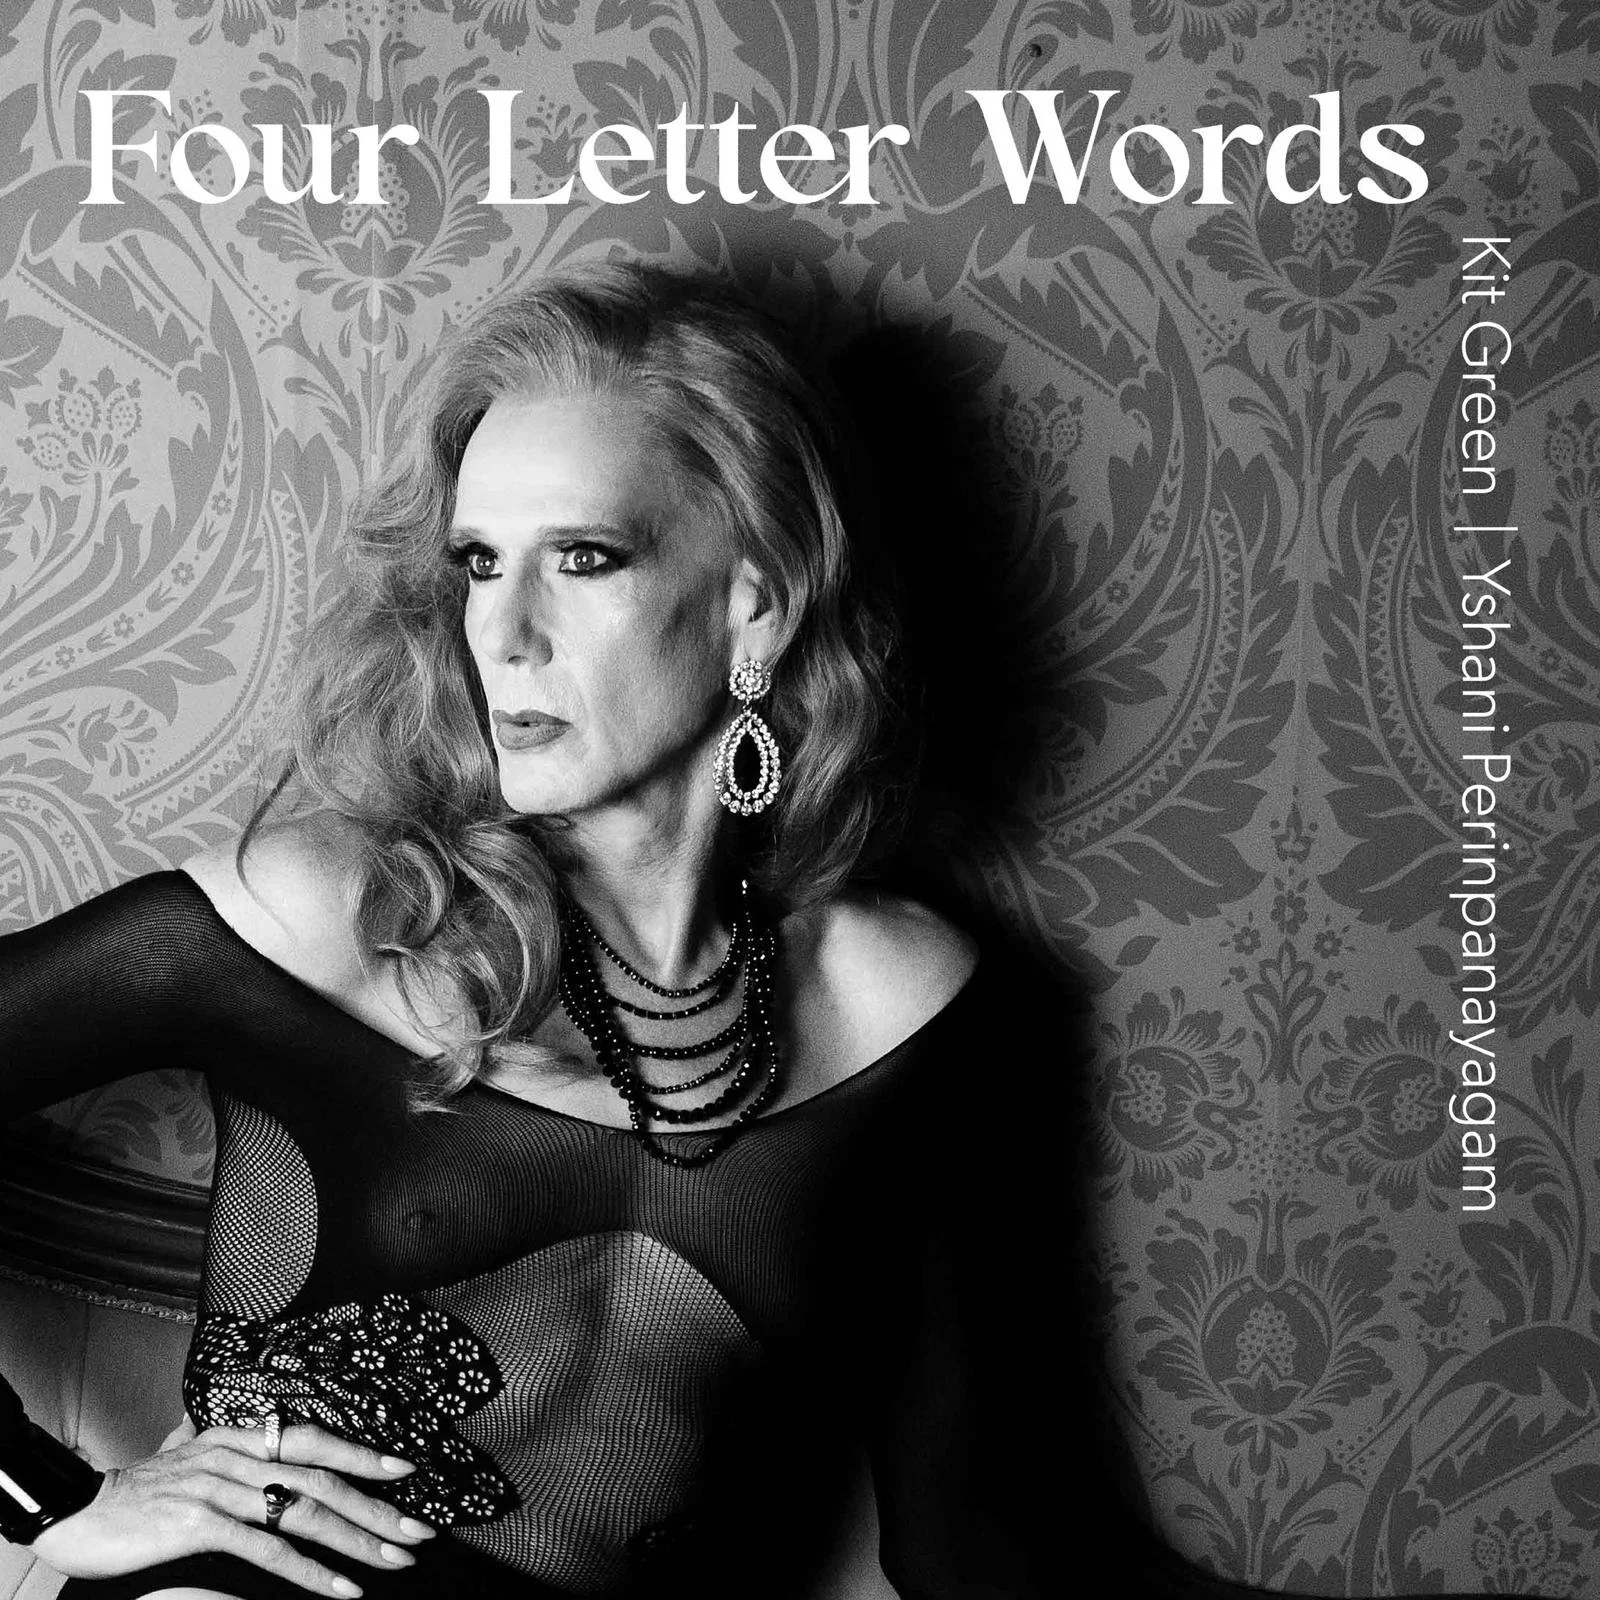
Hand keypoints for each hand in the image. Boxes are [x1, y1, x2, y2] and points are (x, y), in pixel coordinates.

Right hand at [30, 1420, 436, 1597]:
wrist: (73, 1508)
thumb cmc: (134, 1493)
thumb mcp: (189, 1459)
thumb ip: (227, 1450)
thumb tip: (261, 1439)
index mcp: (237, 1435)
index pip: (314, 1439)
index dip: (363, 1453)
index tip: (407, 1469)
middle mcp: (234, 1453)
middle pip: (321, 1477)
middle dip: (377, 1505)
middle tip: (419, 1529)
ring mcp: (218, 1486)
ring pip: (303, 1511)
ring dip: (356, 1540)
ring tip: (394, 1560)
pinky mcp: (199, 1523)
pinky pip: (267, 1549)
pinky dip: (310, 1570)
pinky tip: (341, 1588)